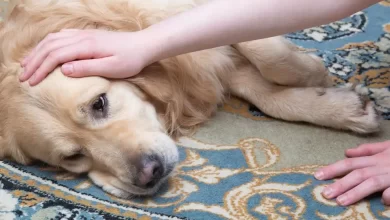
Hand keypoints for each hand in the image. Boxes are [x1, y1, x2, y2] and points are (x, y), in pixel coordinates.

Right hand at [20, 29, 156, 85]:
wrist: (144, 45)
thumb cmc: (131, 60)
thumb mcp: (112, 68)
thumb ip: (87, 68)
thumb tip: (63, 70)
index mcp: (86, 46)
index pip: (55, 56)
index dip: (40, 69)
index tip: (31, 82)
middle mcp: (81, 37)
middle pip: (49, 47)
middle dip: (34, 62)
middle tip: (22, 77)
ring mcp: (83, 34)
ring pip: (52, 40)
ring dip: (37, 52)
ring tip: (26, 64)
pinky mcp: (87, 35)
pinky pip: (61, 36)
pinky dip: (48, 44)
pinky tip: (44, 50)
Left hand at [314, 140, 389, 205]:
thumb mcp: (386, 147)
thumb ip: (368, 149)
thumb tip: (347, 152)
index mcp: (375, 158)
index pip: (350, 163)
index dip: (333, 169)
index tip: (317, 176)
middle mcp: (381, 166)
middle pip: (357, 174)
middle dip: (340, 184)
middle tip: (325, 194)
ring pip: (372, 182)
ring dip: (356, 192)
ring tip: (341, 201)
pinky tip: (383, 200)